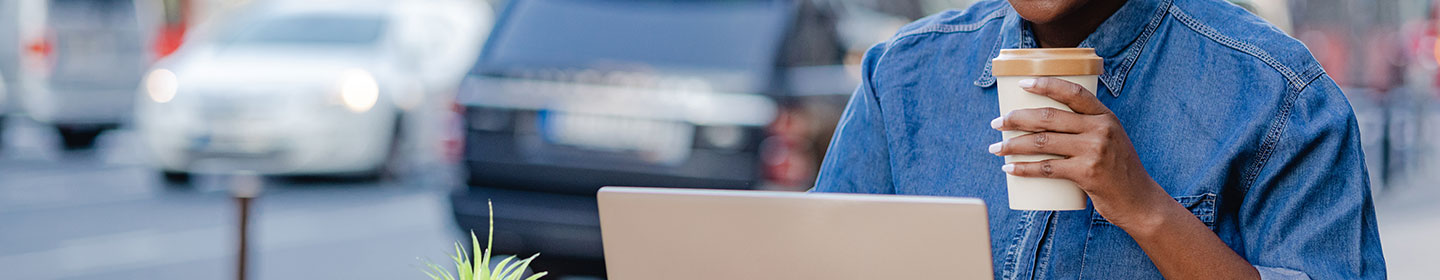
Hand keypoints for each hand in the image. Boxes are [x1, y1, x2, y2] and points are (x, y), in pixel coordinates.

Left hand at [988, 78, 1170, 230]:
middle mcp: (1101, 129)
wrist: (1139, 201)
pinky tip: (1009, 169)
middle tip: (997, 123)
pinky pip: (1047, 168)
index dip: (1046, 84)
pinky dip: (1024, 169)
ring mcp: (1094, 151)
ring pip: (1043, 142)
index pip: (1073, 92)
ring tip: (996, 148)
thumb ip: (1087, 128)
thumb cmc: (1118, 170)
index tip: (1022, 84)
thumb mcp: (1111, 139)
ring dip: (1013, 145)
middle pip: (1049, 117)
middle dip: (1016, 118)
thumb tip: (1046, 121)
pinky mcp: (1087, 174)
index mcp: (1106, 116)